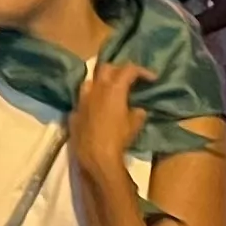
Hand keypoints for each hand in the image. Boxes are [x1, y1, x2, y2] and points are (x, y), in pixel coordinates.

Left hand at [68, 61, 148, 181]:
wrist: (95, 157)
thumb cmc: (118, 138)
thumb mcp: (134, 125)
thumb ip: (137, 113)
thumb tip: (138, 110)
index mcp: (113, 88)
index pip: (129, 69)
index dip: (142, 71)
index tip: (152, 79)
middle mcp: (96, 89)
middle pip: (106, 68)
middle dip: (118, 70)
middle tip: (128, 80)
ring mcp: (82, 100)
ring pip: (90, 81)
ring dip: (100, 83)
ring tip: (109, 91)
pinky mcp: (73, 113)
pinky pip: (82, 101)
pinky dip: (91, 102)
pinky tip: (96, 111)